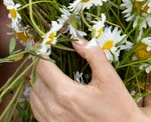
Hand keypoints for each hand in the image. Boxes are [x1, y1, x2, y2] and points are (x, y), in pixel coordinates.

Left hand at [30, 38, 149, 121]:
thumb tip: (75, 38)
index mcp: (67, 94)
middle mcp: (55, 110)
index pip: (42, 67)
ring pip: (33, 97)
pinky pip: (37, 111)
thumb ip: (92, 54)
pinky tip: (51, 92)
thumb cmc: (118, 106)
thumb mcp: (109, 77)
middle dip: (40, 65)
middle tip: (49, 56)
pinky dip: (39, 98)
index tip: (46, 44)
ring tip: (50, 73)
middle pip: (35, 80)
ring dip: (38, 82)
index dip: (42, 52)